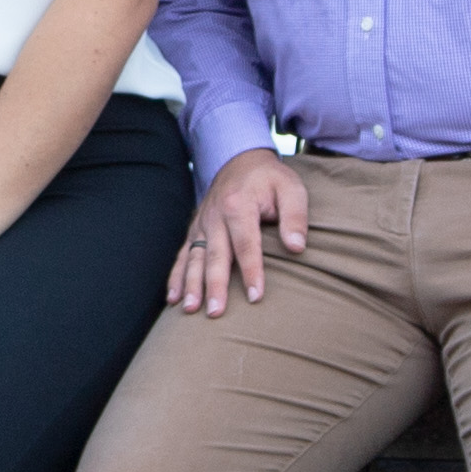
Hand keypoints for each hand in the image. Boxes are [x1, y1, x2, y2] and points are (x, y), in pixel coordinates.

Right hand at [172, 149, 315, 314]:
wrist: (240, 159)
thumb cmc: (270, 179)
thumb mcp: (291, 188)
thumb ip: (295, 216)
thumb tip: (297, 247)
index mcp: (238, 205)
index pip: (246, 244)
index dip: (251, 271)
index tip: (256, 296)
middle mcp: (215, 216)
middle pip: (215, 256)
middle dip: (214, 285)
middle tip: (216, 312)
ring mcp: (202, 224)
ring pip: (194, 259)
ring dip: (191, 285)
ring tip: (190, 310)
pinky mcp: (195, 231)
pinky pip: (182, 255)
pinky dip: (176, 277)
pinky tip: (173, 299)